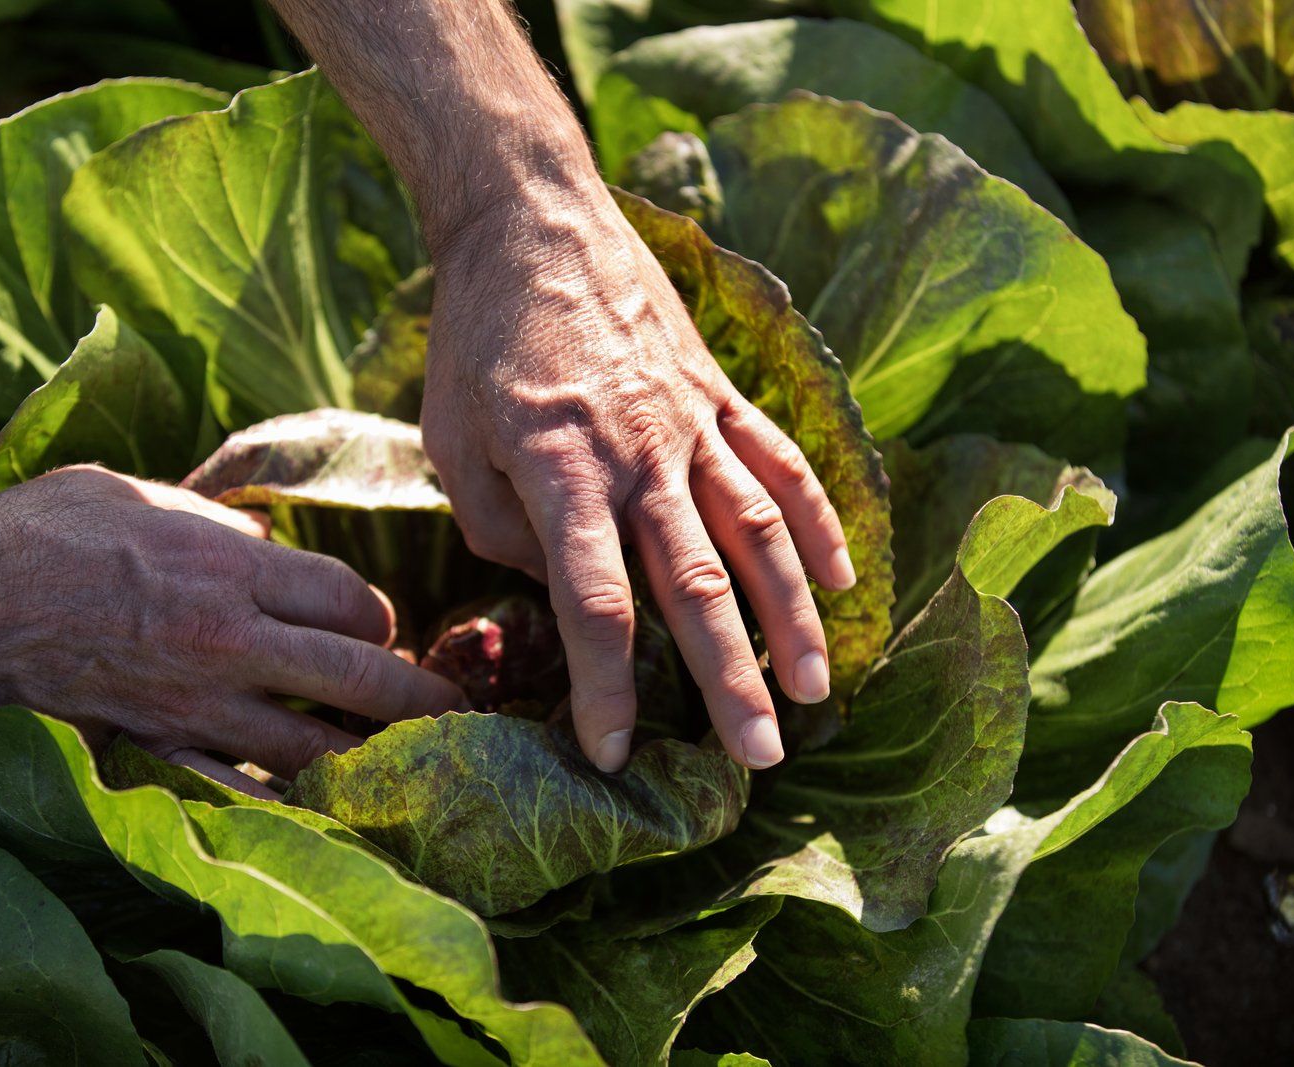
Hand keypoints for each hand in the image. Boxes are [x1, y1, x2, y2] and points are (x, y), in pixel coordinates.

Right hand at [0, 467, 464, 794]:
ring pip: (316, 744)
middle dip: (420, 696)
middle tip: (458, 712)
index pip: (352, 600)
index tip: (378, 626)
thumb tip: (265, 541)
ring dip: (370, 758)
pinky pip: (245, 787)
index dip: (377, 616)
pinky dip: (291, 800)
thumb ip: (218, 523)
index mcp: (236, 565)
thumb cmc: (48, 530)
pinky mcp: (164, 747)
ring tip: (410, 768)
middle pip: (361, 675)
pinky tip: (323, 811)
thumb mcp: (145, 493)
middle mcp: (233, 638)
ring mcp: (200, 703)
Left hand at [421, 185, 854, 773]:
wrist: (532, 222)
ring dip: (791, 617)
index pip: (595, 604)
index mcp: (561, 472)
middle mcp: (640, 453)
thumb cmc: (478, 341)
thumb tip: (562, 592)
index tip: (614, 753)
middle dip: (730, 680)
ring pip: (758, 531)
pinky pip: (781, 462)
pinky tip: (840, 579)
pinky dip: (817, 522)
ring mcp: (690, 420)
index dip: (606, 688)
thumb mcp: (453, 442)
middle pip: (696, 585)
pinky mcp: (718, 391)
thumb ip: (502, 530)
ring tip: (816, 688)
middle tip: (761, 760)